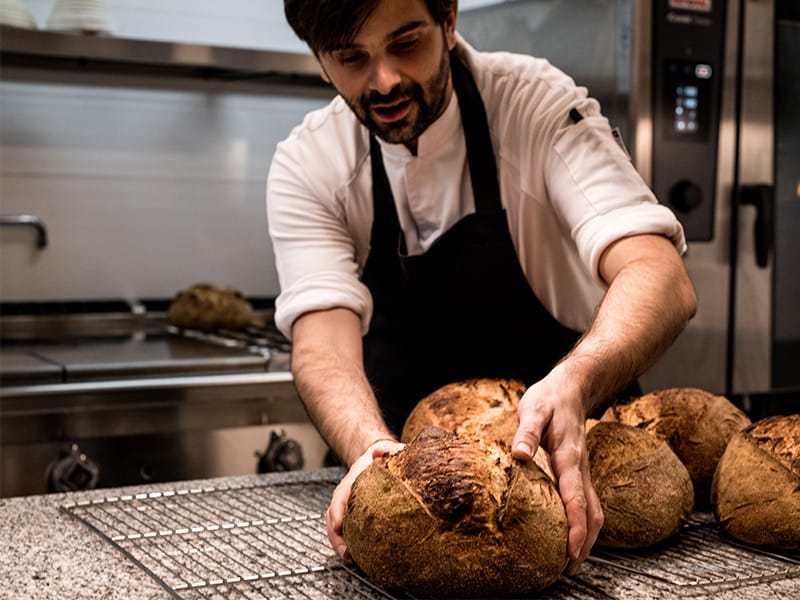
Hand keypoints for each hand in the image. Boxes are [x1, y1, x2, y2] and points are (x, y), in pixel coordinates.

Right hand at [325, 438, 404, 558]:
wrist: (375, 458)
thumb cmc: (380, 457)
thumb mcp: (384, 451)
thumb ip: (386, 450)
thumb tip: (388, 451)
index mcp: (352, 480)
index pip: (340, 495)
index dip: (338, 510)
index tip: (339, 524)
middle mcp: (345, 494)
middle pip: (333, 516)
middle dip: (336, 535)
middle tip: (345, 552)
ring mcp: (346, 505)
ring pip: (335, 526)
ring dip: (339, 542)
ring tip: (349, 557)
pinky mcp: (352, 515)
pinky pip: (344, 530)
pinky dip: (346, 543)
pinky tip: (356, 556)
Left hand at [511, 368, 602, 574]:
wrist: (571, 388)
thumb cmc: (549, 399)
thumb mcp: (533, 408)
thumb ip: (527, 431)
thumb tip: (519, 454)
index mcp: (569, 456)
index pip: (575, 497)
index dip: (575, 526)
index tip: (570, 551)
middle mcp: (580, 468)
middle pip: (592, 512)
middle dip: (585, 542)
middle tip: (570, 568)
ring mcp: (583, 471)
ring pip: (595, 509)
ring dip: (588, 536)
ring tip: (573, 561)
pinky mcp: (580, 471)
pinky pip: (588, 502)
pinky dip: (585, 523)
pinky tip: (573, 534)